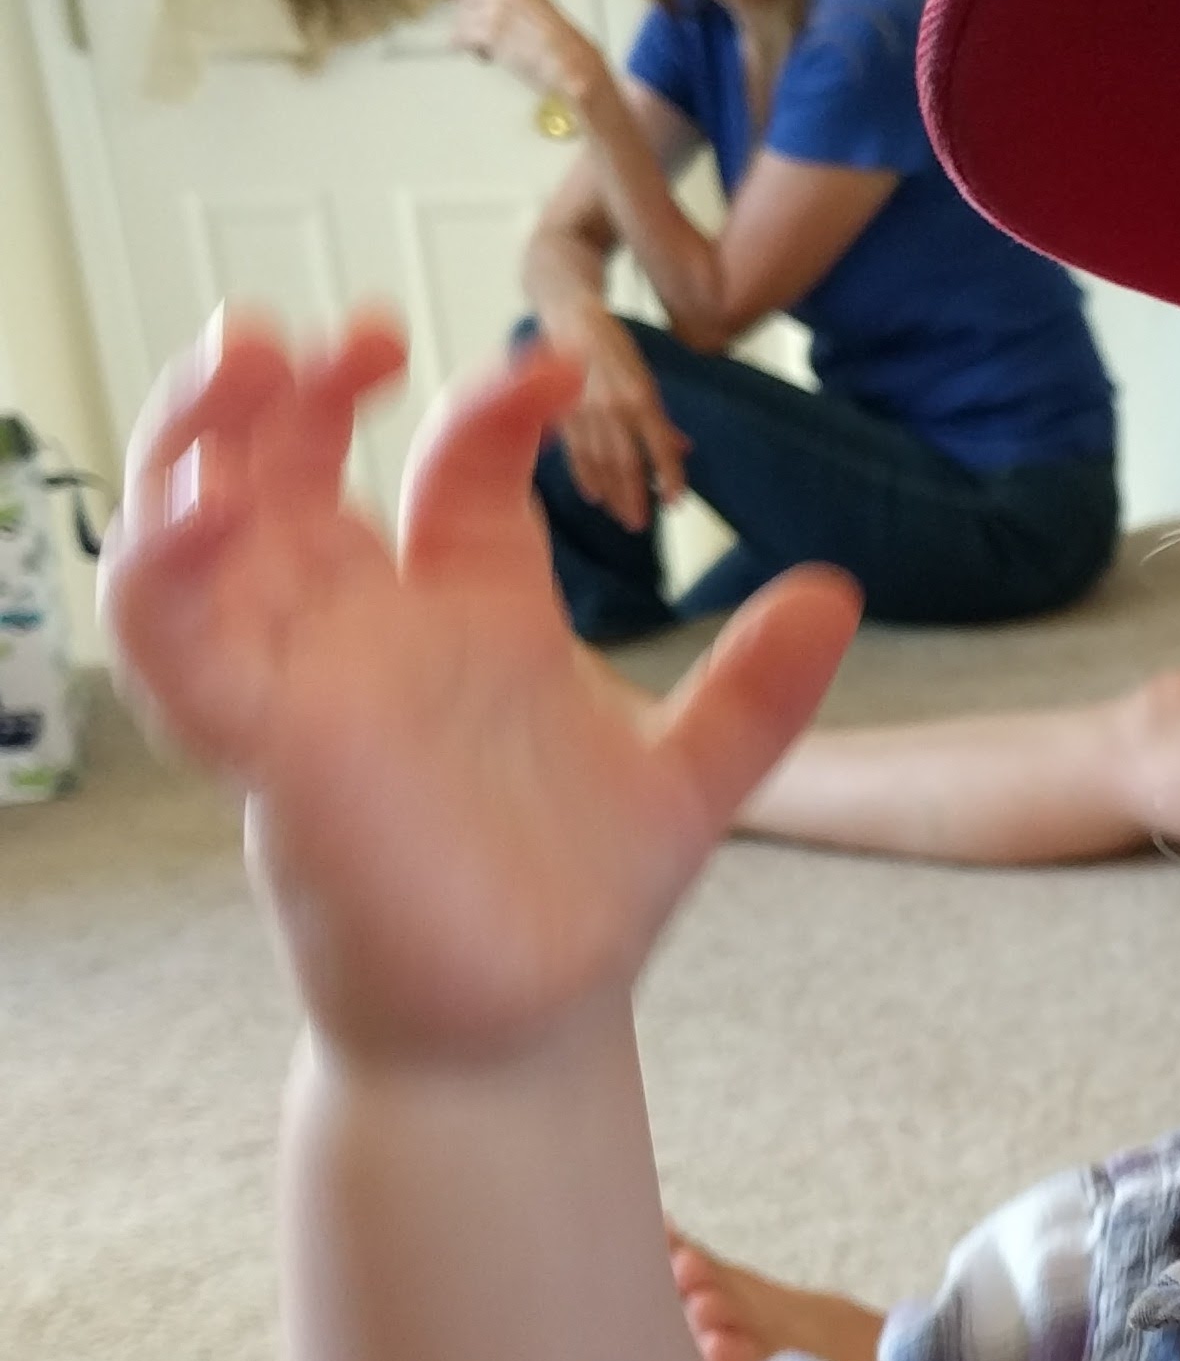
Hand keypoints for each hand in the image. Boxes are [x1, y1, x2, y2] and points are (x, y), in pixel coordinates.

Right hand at [100, 309, 859, 1067]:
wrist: (527, 1030)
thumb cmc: (580, 900)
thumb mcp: (694, 781)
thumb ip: (757, 691)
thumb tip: (835, 594)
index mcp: (473, 611)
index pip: (459, 465)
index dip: (494, 404)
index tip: (560, 372)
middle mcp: (374, 631)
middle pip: (295, 465)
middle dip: (299, 382)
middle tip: (352, 330)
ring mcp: (310, 685)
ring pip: (204, 528)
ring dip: (203, 435)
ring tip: (242, 358)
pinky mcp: (269, 756)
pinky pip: (175, 650)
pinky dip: (164, 572)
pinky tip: (199, 512)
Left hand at [449, 0, 602, 112]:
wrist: (571, 61)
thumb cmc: (557, 41)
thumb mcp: (536, 4)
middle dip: (469, 14)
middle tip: (477, 32)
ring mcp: (496, 6)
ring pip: (463, 18)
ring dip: (471, 35)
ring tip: (489, 50)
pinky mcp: (489, 31)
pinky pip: (463, 37)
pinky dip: (466, 48)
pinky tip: (476, 54)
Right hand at [554, 309, 689, 530]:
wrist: (572, 317)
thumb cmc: (615, 348)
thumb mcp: (645, 378)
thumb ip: (660, 418)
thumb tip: (683, 449)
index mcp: (641, 396)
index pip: (660, 447)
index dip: (669, 476)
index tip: (675, 502)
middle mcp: (614, 407)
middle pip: (627, 464)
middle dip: (634, 498)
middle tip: (641, 524)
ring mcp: (585, 412)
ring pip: (599, 464)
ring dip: (611, 494)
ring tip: (621, 516)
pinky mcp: (563, 413)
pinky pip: (575, 453)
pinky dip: (585, 477)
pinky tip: (594, 496)